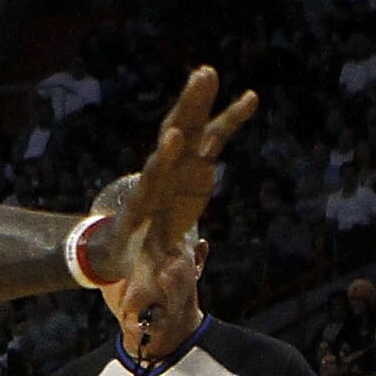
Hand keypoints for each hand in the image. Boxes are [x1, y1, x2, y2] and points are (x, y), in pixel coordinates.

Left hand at [96, 66, 259, 313]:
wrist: (123, 244)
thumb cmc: (128, 261)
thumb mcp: (136, 276)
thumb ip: (145, 287)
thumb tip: (149, 304)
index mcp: (144, 199)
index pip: (154, 175)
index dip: (165, 158)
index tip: (174, 137)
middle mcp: (159, 174)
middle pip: (171, 138)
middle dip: (185, 109)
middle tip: (198, 80)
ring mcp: (177, 165)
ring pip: (191, 128)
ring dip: (202, 101)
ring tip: (211, 72)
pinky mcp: (194, 164)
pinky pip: (214, 136)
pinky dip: (229, 118)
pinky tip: (251, 97)